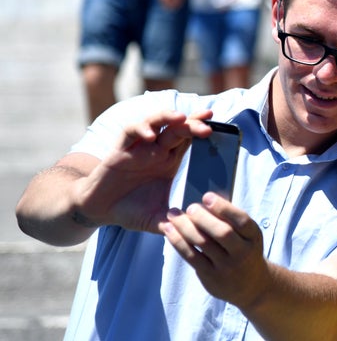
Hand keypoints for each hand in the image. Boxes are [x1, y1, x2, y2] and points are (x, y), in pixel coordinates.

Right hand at [76, 110, 212, 232]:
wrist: (100, 210)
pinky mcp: (119, 149)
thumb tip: (197, 235)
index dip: (202, 131)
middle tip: (208, 123)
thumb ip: (175, 223)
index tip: (220, 127)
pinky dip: (140, 130)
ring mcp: (138, 147)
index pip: (189, 140)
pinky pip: (130, 132)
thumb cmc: (131, 210)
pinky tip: (150, 136)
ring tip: (181, 119)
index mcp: (169, 161)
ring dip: (168, 117)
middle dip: (193, 123)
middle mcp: (156, 150)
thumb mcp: (157, 219)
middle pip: (177, 128)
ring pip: (155, 122)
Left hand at [162, 193, 269, 307]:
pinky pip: (191, 256)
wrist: (251, 286)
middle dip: (202, 218)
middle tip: (189, 207)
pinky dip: (178, 241)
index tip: (207, 196)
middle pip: (222, 233)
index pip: (242, 221)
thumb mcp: (246, 235)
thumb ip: (230, 219)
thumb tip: (205, 202)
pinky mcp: (210, 277)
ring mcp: (226, 267)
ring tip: (172, 214)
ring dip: (184, 226)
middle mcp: (242, 253)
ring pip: (203, 244)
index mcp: (253, 237)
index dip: (224, 208)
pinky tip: (169, 230)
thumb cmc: (244, 250)